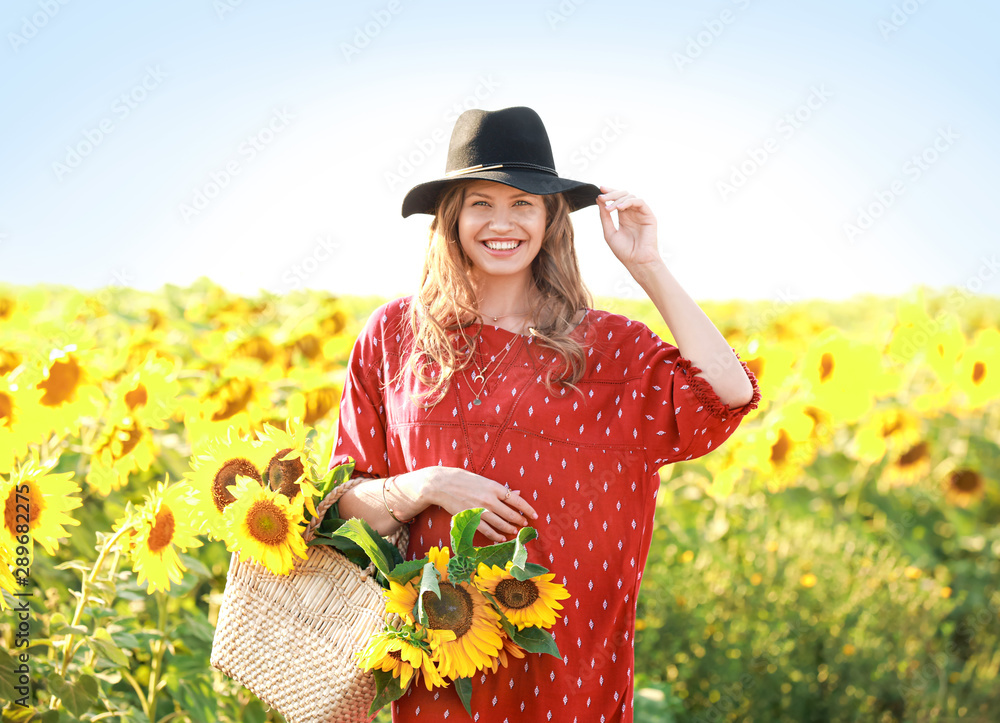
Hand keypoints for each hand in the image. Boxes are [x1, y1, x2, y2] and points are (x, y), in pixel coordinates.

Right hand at [414, 467, 538, 542]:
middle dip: (519, 520)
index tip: (534, 515)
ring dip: (509, 529)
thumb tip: (518, 494)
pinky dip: (495, 535)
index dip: (528, 509)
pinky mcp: (471, 518)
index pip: (517, 501)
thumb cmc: (464, 480)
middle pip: (510, 514)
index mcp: (494, 487)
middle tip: (525, 524)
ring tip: (515, 532)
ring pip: (500, 524)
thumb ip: (501, 489)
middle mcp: (489, 499)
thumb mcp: (485, 481)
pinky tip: (501, 538)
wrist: (442, 484)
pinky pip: (487, 530)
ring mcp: (480, 510)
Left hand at [596, 185, 661, 271]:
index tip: (599, 190)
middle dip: (611, 194)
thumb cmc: (624, 251)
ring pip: (630, 196)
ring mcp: (641, 213)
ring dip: (618, 199)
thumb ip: (604, 216)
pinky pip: (639, 202)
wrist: (636, 261)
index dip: (609, 193)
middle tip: (602, 197)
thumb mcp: (609, 232)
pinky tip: (620, 207)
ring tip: (609, 208)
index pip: (616, 200)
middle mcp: (632, 213)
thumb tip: (598, 200)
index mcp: (624, 217)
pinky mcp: (648, 215)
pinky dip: (628, 201)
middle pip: (623, 195)